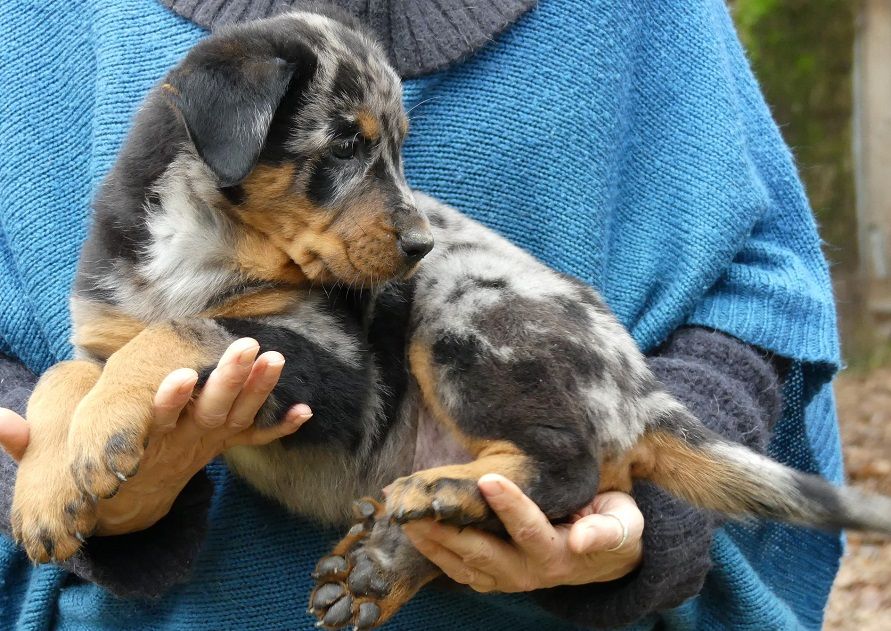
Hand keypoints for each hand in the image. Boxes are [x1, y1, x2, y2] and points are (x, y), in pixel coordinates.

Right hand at [0, 338, 311, 536]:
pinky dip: (280, 429)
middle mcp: (183, 441)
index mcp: (147, 440)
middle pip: (210, 411)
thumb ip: (28, 442)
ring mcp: (208, 443)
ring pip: (238, 417)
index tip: (181, 373)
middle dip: (229, 380)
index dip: (169, 399)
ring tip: (278, 359)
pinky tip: (306, 413)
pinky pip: (254, 439)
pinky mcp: (221, 443)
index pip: (158, 419)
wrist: (128, 503)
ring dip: (260, 391)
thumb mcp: (56, 462)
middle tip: (248, 347)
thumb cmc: (94, 468)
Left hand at [402, 474, 642, 592]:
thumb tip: (582, 539)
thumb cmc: (614, 529)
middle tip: (419, 504)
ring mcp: (506, 578)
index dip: (510, 506)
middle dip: (448, 528)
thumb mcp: (624, 525)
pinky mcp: (491, 578)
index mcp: (558, 554)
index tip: (488, 478)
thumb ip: (607, 530)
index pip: (530, 530)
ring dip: (431, 540)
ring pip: (461, 563)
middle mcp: (527, 572)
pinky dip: (432, 550)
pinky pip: (456, 568)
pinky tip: (412, 530)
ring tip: (404, 515)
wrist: (603, 560)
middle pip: (482, 552)